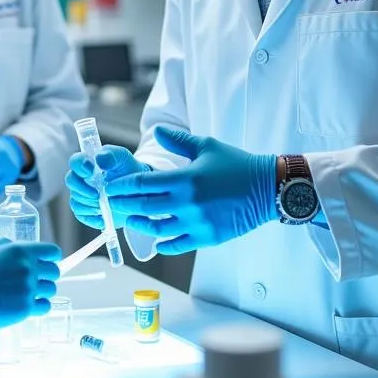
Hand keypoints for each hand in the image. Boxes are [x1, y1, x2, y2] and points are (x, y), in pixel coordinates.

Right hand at [0, 239, 61, 329]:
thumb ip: (12, 248)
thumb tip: (26, 252)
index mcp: (22, 251)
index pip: (53, 252)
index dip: (52, 258)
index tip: (49, 262)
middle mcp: (29, 268)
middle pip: (54, 272)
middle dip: (47, 276)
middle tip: (36, 280)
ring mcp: (28, 288)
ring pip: (51, 290)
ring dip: (43, 291)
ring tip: (29, 293)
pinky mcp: (25, 308)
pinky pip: (45, 306)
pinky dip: (40, 306)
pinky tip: (30, 304)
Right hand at [65, 145, 145, 229]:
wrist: (139, 192)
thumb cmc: (129, 172)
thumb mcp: (124, 159)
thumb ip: (112, 154)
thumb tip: (98, 158)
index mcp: (89, 163)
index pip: (75, 161)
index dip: (80, 165)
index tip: (91, 171)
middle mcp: (82, 179)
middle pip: (71, 180)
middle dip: (82, 188)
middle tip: (98, 193)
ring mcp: (83, 195)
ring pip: (76, 199)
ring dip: (90, 203)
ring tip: (106, 204)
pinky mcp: (86, 211)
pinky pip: (81, 214)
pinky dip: (92, 217)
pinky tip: (103, 216)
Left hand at [105, 126, 276, 254]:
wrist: (267, 188)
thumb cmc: (237, 165)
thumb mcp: (206, 147)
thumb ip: (178, 141)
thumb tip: (157, 132)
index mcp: (184, 179)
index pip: (142, 184)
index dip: (122, 187)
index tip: (110, 188)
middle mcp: (187, 204)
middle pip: (144, 207)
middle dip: (123, 205)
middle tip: (111, 204)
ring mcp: (196, 223)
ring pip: (157, 228)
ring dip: (140, 224)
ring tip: (131, 220)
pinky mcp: (207, 238)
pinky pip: (178, 245)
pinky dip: (164, 243)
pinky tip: (157, 240)